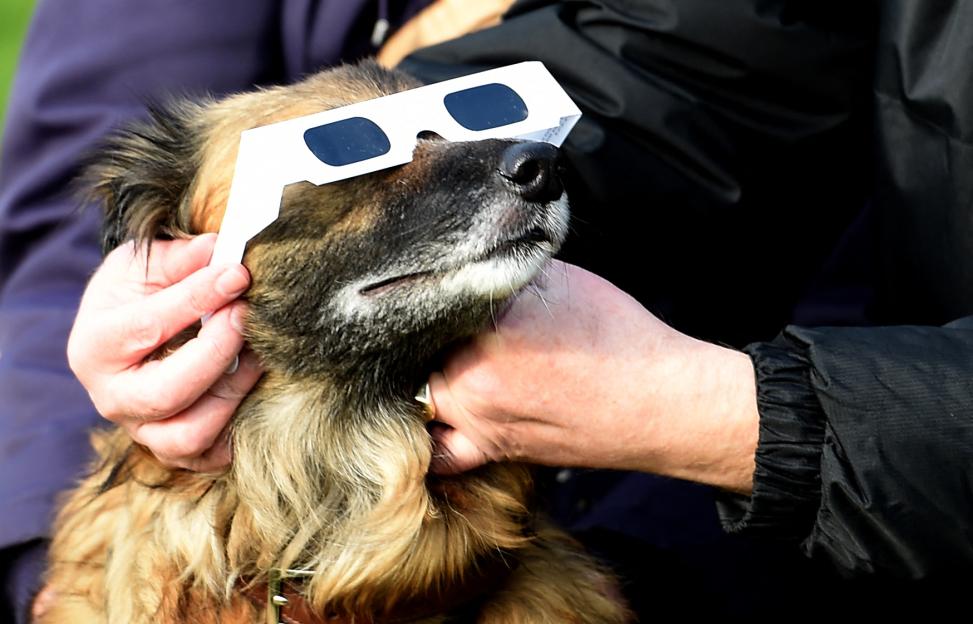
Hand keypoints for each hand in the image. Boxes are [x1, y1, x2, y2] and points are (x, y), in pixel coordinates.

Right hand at [67, 234, 262, 470]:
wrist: (129, 332)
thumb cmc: (137, 294)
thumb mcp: (145, 265)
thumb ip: (179, 258)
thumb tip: (220, 248)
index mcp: (95, 345)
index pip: (147, 325)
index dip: (198, 298)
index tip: (237, 274)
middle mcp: (112, 397)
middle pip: (166, 393)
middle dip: (216, 352)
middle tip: (246, 314)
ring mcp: (143, 430)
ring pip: (189, 435)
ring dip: (233, 391)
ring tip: (255, 352)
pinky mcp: (174, 450)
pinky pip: (211, 456)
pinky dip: (238, 427)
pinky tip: (251, 384)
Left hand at [426, 261, 758, 492]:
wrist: (662, 402)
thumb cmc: (621, 338)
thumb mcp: (562, 278)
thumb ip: (506, 266)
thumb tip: (472, 253)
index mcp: (488, 322)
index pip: (428, 296)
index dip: (425, 286)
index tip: (424, 281)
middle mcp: (472, 373)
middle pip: (413, 345)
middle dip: (421, 328)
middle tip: (435, 316)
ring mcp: (476, 417)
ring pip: (416, 391)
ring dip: (418, 373)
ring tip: (431, 357)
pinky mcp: (490, 447)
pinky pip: (438, 451)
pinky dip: (427, 434)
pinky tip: (424, 417)